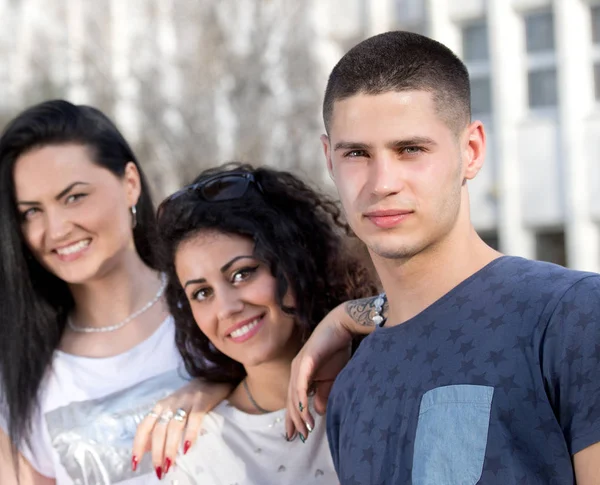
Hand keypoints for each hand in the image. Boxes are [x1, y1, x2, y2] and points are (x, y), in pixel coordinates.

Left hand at [131, 379, 230, 478]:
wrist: (212, 377)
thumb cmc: (190, 398)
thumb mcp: (171, 410)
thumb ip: (159, 426)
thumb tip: (147, 449)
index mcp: (160, 406)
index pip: (144, 426)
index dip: (138, 445)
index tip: (136, 464)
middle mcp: (170, 403)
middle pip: (158, 430)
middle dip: (156, 453)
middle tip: (159, 470)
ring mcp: (186, 402)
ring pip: (173, 427)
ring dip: (170, 448)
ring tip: (170, 465)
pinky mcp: (202, 402)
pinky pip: (194, 419)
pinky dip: (190, 434)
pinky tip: (188, 448)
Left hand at [284, 299, 374, 441]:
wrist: (343, 327)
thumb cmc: (336, 349)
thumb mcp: (332, 377)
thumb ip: (324, 393)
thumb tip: (319, 411)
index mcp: (300, 375)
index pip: (293, 400)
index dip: (293, 418)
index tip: (295, 436)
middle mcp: (296, 371)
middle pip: (291, 400)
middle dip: (294, 421)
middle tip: (298, 438)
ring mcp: (299, 365)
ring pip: (294, 395)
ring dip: (299, 414)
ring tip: (305, 430)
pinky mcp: (305, 361)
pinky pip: (300, 384)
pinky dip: (301, 399)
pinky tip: (304, 411)